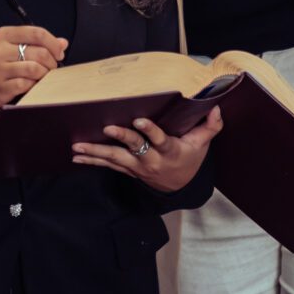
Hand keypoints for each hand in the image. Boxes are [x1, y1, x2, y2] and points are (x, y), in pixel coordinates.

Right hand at [0, 25, 68, 109]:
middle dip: (52, 61)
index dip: (53, 43)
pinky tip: (32, 84)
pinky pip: (26, 85)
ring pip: (35, 69)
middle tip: (52, 66)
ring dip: (45, 74)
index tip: (59, 51)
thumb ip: (35, 42)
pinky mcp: (0, 88)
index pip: (36, 33)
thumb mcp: (10, 44)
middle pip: (39, 53)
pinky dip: (34, 85)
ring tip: (43, 74)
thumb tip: (63, 43)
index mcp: (3, 35)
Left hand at [72, 108, 223, 193]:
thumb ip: (211, 126)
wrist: (179, 186)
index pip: (159, 140)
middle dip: (120, 139)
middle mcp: (151, 160)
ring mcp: (137, 167)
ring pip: (115, 159)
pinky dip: (92, 161)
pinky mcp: (128, 170)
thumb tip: (216, 107)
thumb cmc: (190, 158)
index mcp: (169, 151)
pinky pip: (108, 165)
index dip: (149, 131)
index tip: (139, 121)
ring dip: (96, 152)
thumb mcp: (203, 144)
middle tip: (107, 128)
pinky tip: (77, 157)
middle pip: (134, 150)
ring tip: (78, 147)